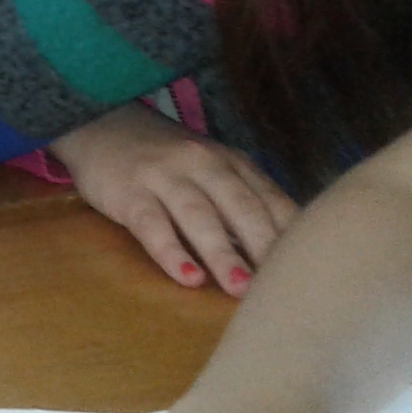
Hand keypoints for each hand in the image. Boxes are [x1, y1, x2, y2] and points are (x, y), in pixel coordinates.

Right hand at [51, 104, 296, 296]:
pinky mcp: (129, 191)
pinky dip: (171, 252)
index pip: (270, 199)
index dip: (291, 235)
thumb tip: (284, 257)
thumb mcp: (211, 171)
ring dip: (222, 253)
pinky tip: (188, 277)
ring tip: (240, 289)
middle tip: (284, 286)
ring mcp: (165, 176)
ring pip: (199, 216)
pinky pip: (152, 224)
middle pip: (240, 207)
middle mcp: (203, 164)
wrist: (99, 123)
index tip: (311, 270)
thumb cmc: (166, 161)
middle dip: (263, 246)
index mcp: (232, 163)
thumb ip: (243, 203)